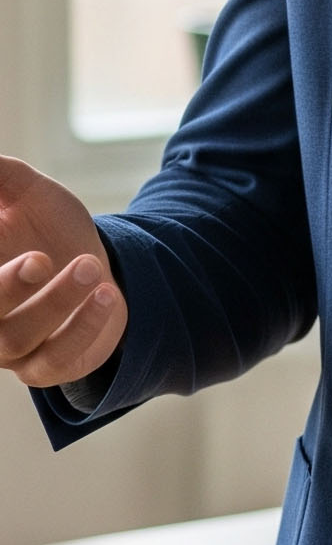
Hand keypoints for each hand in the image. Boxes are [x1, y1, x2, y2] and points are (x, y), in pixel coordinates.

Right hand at [0, 156, 127, 387]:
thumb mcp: (25, 192)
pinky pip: (56, 359)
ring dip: (56, 302)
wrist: (95, 267)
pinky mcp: (44, 368)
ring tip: (90, 266)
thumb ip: (2, 176)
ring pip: (15, 338)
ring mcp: (7, 346)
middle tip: (38, 260)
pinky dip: (83, 328)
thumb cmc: (48, 228)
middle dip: (5, 289)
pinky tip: (107, 294)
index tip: (8, 229)